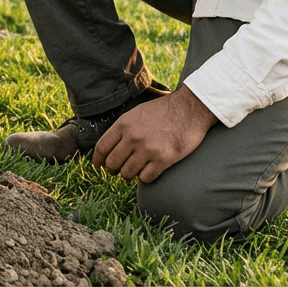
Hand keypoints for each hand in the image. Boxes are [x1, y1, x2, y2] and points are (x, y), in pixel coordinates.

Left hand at [91, 87, 219, 182]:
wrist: (190, 108)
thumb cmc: (164, 110)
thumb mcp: (137, 113)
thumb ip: (123, 128)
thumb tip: (110, 146)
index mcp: (124, 124)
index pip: (102, 147)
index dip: (98, 160)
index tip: (98, 165)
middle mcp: (133, 137)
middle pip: (112, 163)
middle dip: (113, 170)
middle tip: (117, 171)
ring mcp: (148, 149)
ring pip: (127, 173)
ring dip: (129, 175)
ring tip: (134, 171)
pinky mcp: (164, 159)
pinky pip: (146, 178)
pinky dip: (145, 178)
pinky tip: (148, 172)